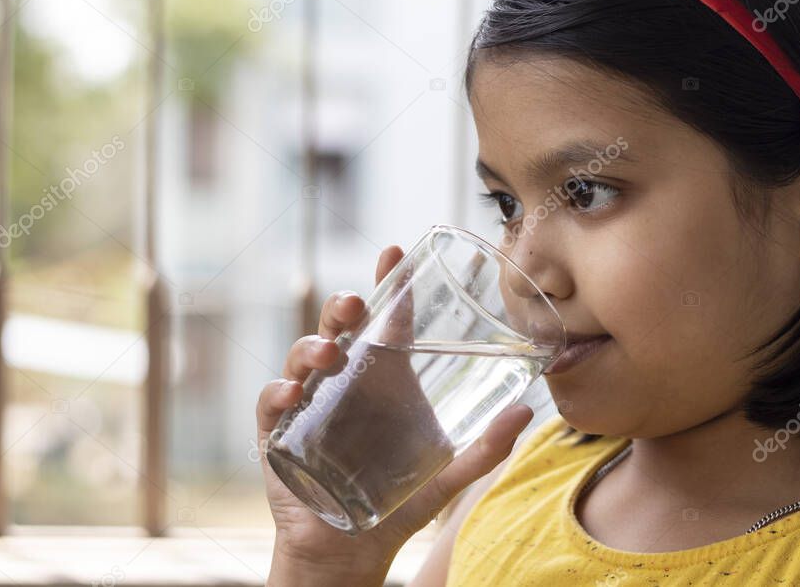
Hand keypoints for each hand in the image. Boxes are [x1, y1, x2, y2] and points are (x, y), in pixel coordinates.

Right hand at [256, 245, 534, 578]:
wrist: (353, 548)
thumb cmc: (400, 500)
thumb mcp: (449, 472)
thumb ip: (487, 447)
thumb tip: (528, 410)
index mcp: (385, 378)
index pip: (386, 319)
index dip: (389, 283)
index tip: (395, 250)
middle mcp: (346, 382)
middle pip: (340, 327)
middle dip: (343, 306)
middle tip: (357, 303)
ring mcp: (310, 404)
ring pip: (302, 357)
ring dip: (312, 345)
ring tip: (330, 352)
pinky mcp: (279, 433)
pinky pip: (271, 404)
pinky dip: (277, 394)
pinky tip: (290, 396)